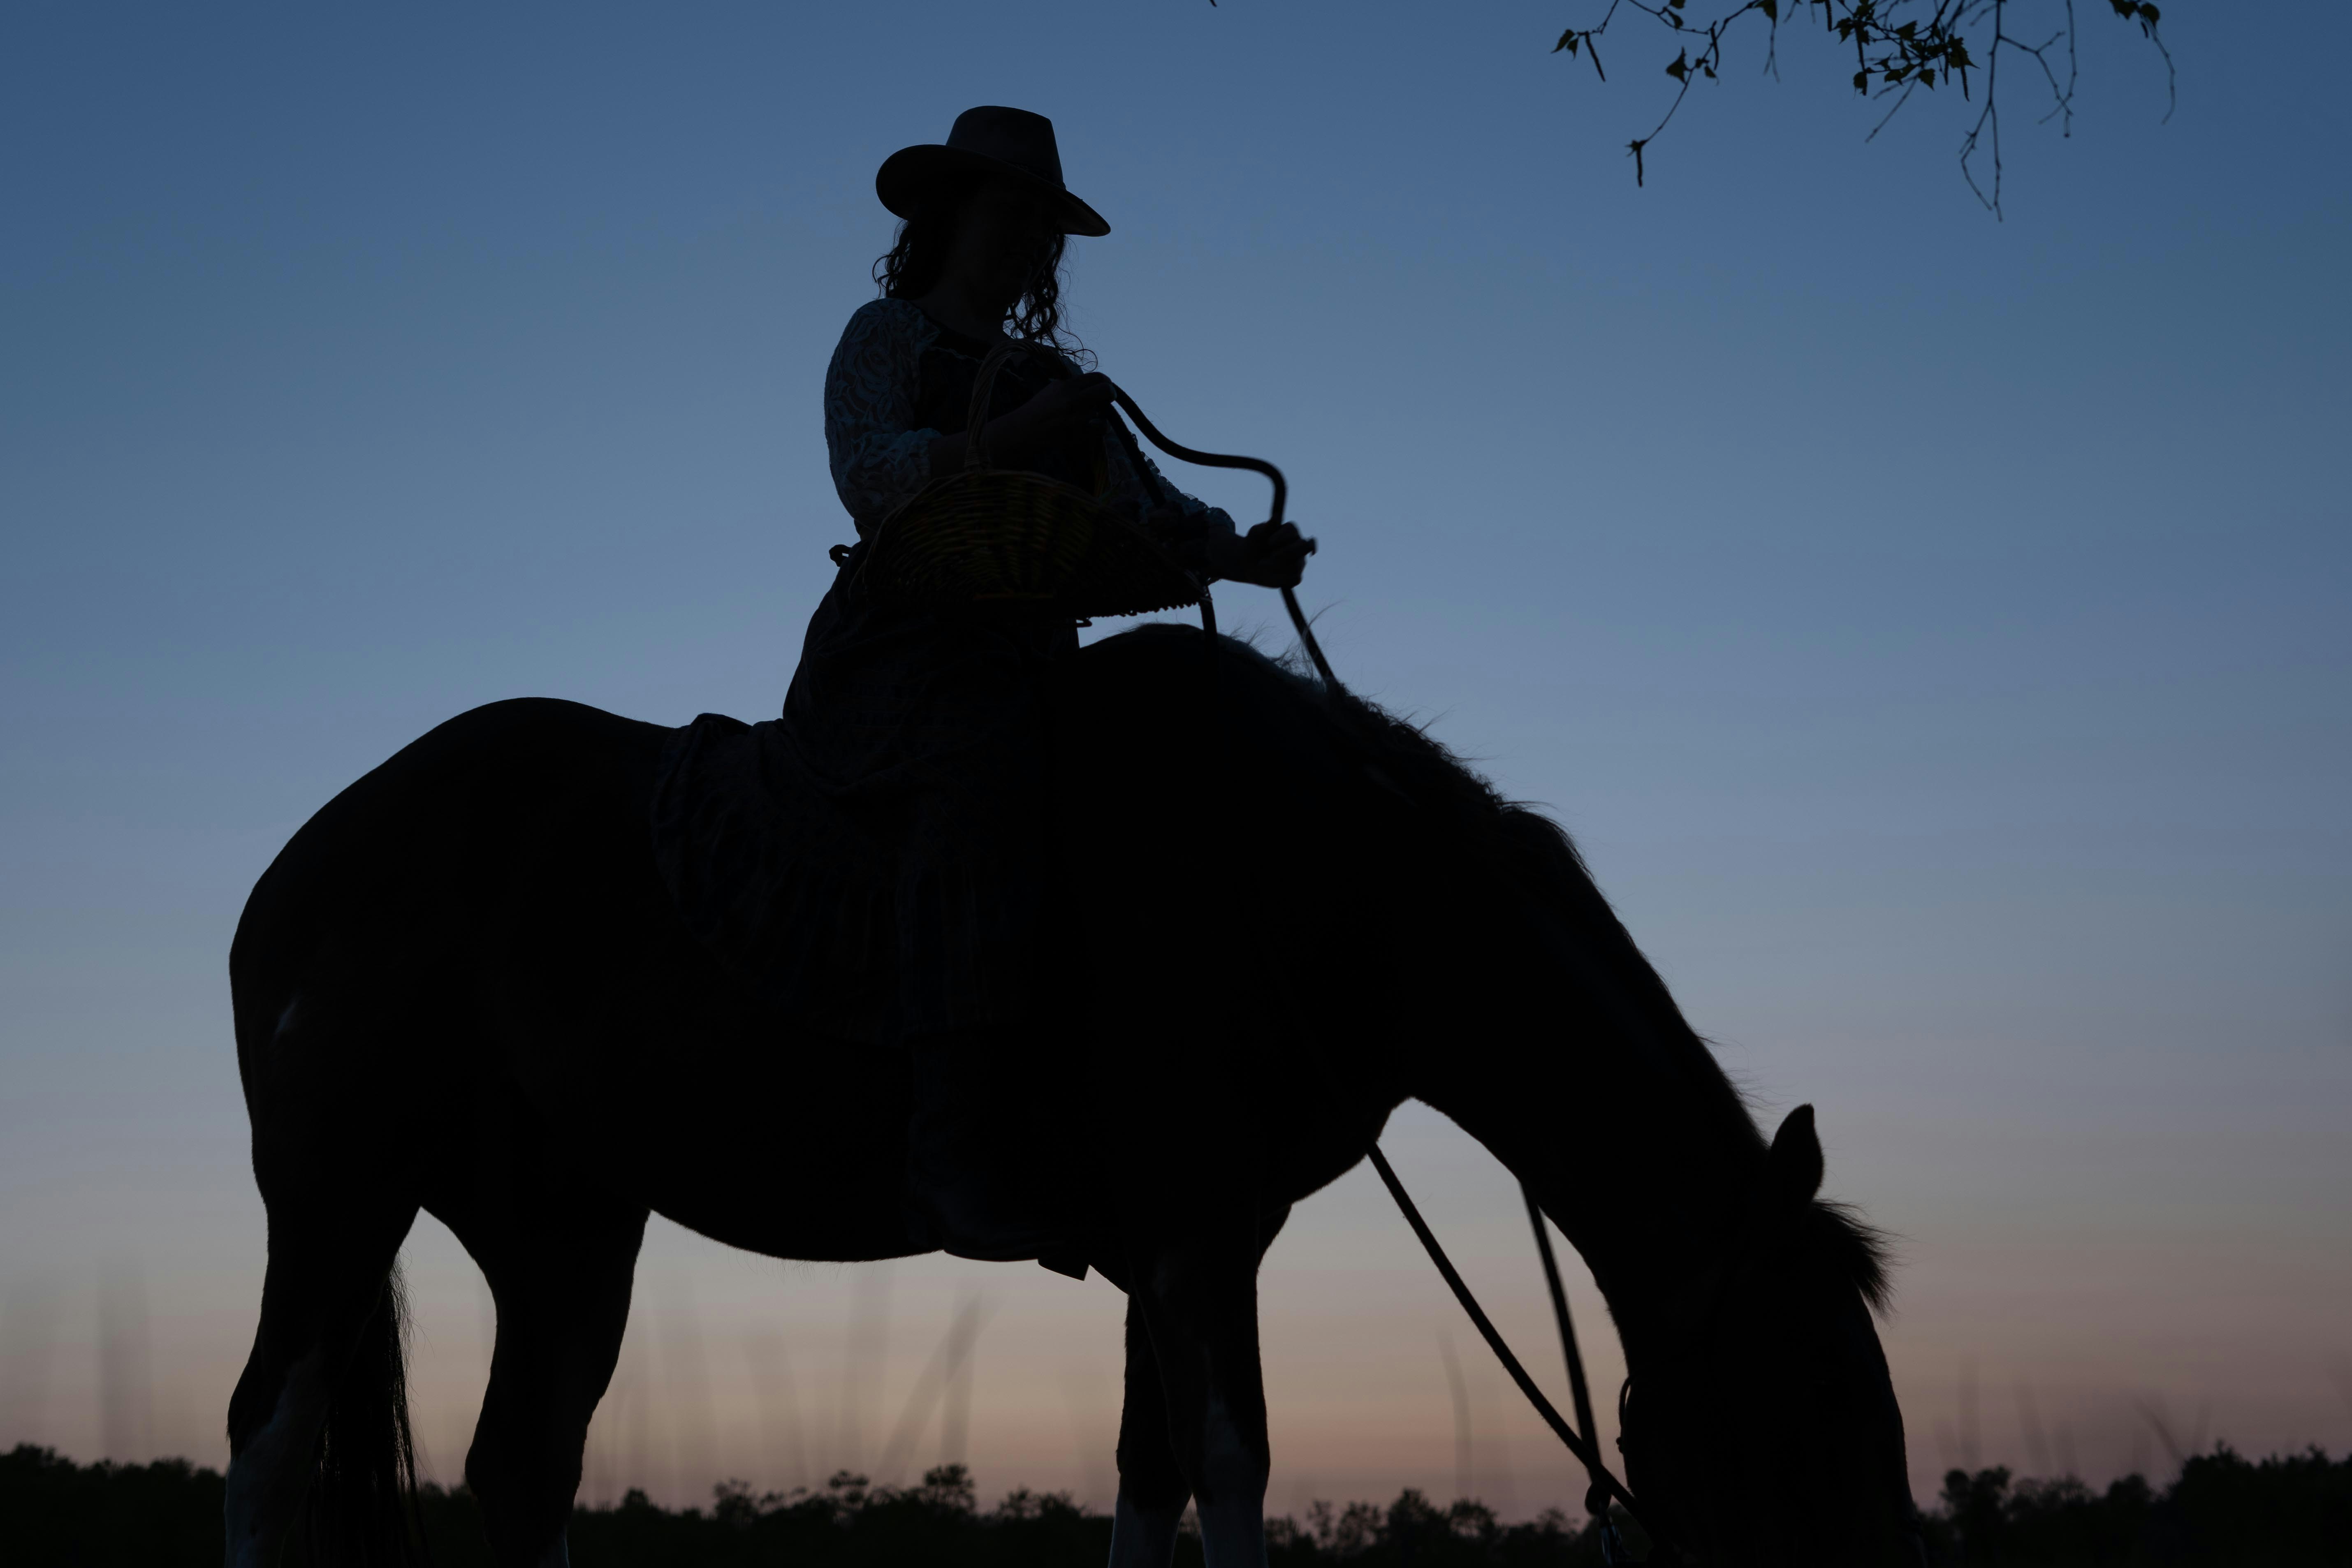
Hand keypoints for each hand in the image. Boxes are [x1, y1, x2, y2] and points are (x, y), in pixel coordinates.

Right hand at [993, 371, 1116, 449]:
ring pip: (1104, 412)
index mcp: (1068, 386)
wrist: (1026, 429)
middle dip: (1110, 394)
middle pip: (1107, 391)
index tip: (1104, 385)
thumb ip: (1074, 383)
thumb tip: (1093, 381)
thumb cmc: (1040, 407)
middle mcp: (1074, 400)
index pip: (1098, 377)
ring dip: (1101, 412)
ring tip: (1090, 414)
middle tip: (1106, 398)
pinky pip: (1102, 428)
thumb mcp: (1054, 387)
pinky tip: (1093, 425)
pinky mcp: (1079, 434)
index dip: (1105, 381)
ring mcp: (1078, 418)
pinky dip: (1100, 426)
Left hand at [1207, 520, 1313, 588]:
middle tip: (1272, 556)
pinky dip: (1280, 578)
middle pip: (1305, 546)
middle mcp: (1299, 545)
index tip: (1268, 543)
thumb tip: (1276, 517)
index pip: (1293, 531)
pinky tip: (1269, 575)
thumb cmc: (1253, 545)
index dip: (1282, 537)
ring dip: (1278, 566)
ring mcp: (1299, 561)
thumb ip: (1267, 527)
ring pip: (1297, 564)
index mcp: (1290, 531)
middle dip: (1288, 552)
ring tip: (1262, 565)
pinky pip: (1295, 578)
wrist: (1247, 563)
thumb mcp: (1256, 534)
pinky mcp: (1296, 575)